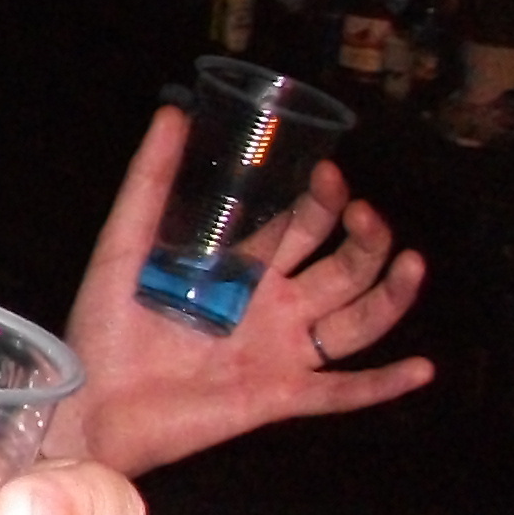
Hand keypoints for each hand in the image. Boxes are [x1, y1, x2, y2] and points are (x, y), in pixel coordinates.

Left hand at [58, 104, 431, 478]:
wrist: (90, 402)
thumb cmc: (105, 327)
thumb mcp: (124, 244)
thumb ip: (149, 181)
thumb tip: (174, 112)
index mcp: (244, 270)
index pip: (303, 227)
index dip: (323, 200)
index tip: (326, 172)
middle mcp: (274, 309)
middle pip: (343, 268)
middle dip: (364, 238)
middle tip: (363, 214)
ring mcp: (281, 353)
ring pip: (359, 322)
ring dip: (391, 294)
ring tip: (411, 262)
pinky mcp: (279, 396)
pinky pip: (342, 392)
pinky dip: (385, 385)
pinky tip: (422, 368)